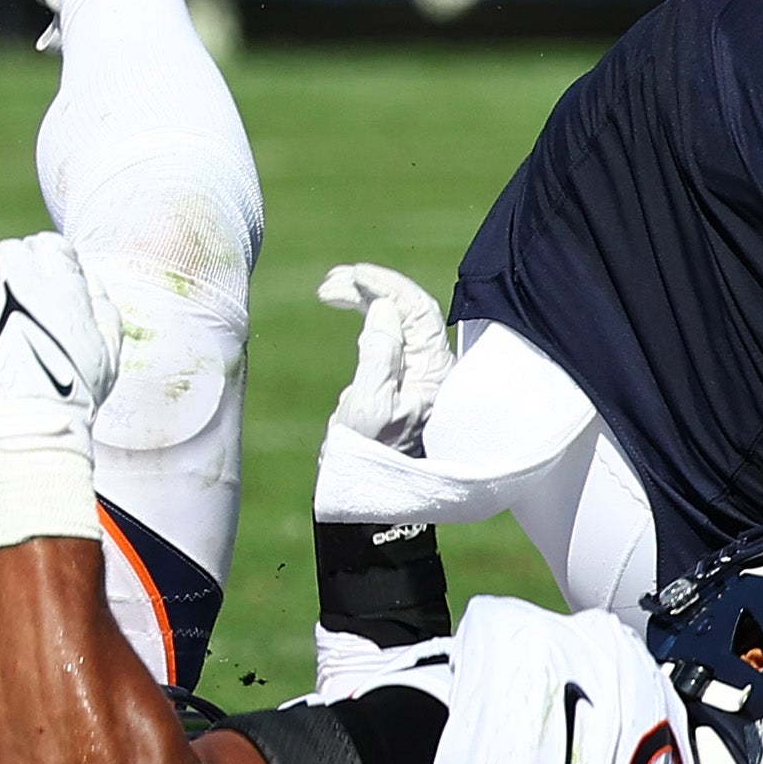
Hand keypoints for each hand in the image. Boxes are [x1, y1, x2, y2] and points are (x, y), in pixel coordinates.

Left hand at [0, 235, 120, 548]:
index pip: (48, 245)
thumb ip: (102, 308)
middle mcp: (25, 282)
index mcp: (66, 287)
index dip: (38, 257)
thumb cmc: (74, 395)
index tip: (29, 278)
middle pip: (7, 250)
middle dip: (0, 267)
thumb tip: (89, 280)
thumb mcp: (108, 351)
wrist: (35, 426)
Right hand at [318, 263, 451, 449]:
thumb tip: (384, 309)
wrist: (362, 489)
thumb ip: (379, 357)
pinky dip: (364, 315)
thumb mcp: (370, 406)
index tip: (355, 274)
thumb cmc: (368, 454)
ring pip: (396, 318)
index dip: (390, 286)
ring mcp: (414, 372)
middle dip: (373, 287)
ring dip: (365, 296)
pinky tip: (343, 305)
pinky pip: (386, 333)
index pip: (420, 313)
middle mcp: (430, 368)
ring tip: (329, 288)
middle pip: (409, 310)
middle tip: (331, 282)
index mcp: (433, 373)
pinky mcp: (395, 377)